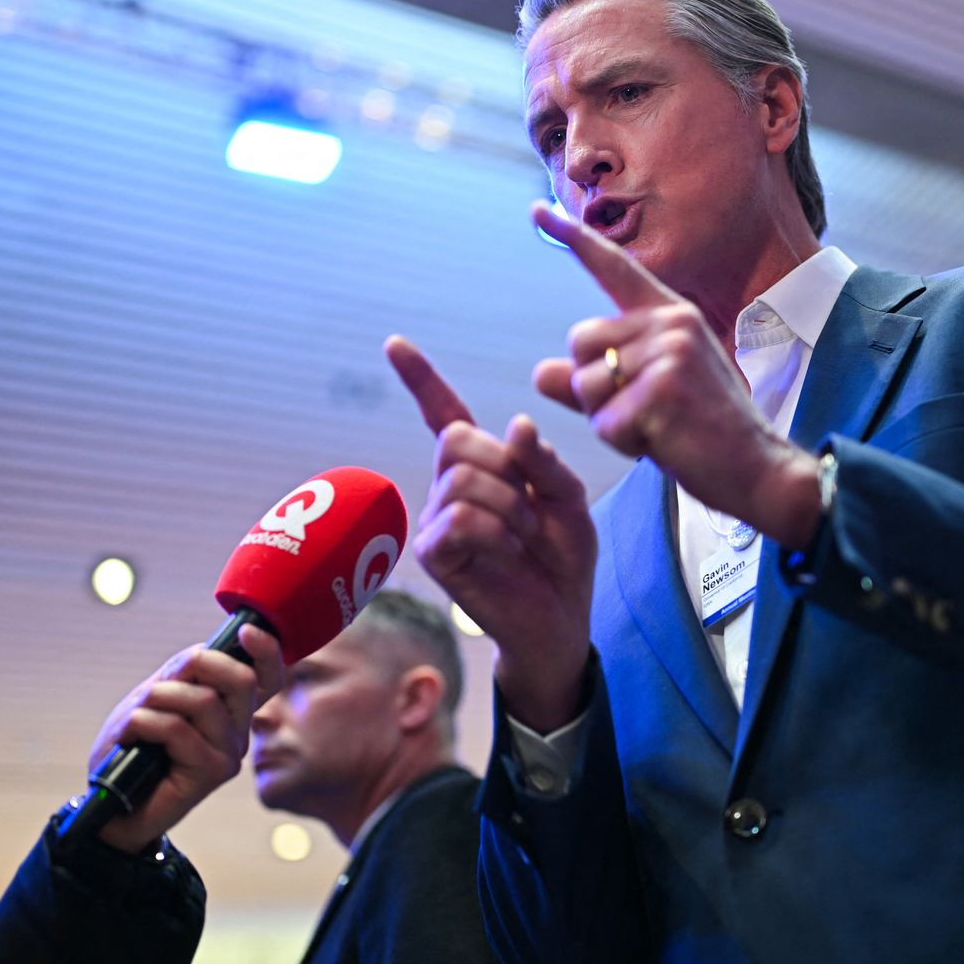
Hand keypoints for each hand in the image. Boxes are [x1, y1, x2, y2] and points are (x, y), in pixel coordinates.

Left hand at [84, 623, 282, 852]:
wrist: (113, 805)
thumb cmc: (133, 749)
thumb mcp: (154, 698)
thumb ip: (181, 675)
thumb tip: (203, 650)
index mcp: (231, 710)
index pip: (268, 677)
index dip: (266, 650)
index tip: (245, 630)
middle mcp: (239, 731)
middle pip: (242, 679)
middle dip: (198, 665)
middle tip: (160, 683)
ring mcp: (230, 752)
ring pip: (205, 701)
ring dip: (157, 698)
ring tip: (134, 717)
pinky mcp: (213, 772)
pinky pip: (178, 728)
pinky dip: (143, 723)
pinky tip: (130, 737)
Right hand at [386, 335, 596, 731]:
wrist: (561, 620)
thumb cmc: (562, 561)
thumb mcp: (569, 501)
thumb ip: (545, 462)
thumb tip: (517, 424)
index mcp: (481, 468)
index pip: (445, 414)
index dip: (421, 379)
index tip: (394, 343)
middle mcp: (449, 489)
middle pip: (457, 439)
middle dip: (506, 468)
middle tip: (531, 511)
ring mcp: (437, 521)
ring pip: (462, 480)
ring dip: (509, 507)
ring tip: (524, 539)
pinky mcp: (435, 555)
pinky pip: (461, 520)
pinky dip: (497, 533)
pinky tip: (509, 554)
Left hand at [531, 202, 822, 547]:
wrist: (758, 470)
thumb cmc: (703, 434)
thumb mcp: (646, 398)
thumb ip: (593, 382)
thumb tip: (539, 372)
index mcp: (670, 315)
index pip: (614, 269)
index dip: (572, 239)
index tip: (538, 210)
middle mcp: (671, 322)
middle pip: (580, 344)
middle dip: (594, 388)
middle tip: (644, 412)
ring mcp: (670, 353)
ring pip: (586, 385)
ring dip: (608, 419)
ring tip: (657, 428)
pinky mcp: (664, 391)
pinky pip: (605, 423)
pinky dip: (623, 443)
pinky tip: (663, 444)